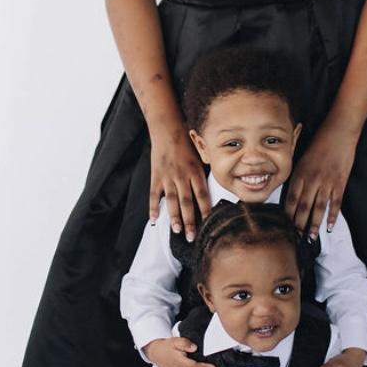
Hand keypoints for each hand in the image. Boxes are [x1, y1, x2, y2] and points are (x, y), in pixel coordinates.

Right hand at [149, 125, 211, 240]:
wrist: (167, 129)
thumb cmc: (187, 143)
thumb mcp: (200, 156)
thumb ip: (204, 173)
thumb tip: (213, 190)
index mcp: (195, 171)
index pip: (202, 194)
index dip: (206, 210)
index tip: (209, 224)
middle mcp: (182, 175)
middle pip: (187, 201)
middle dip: (190, 220)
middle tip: (191, 237)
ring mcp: (168, 176)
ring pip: (171, 200)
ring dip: (174, 216)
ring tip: (176, 230)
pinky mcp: (156, 175)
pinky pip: (154, 194)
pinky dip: (153, 207)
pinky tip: (154, 219)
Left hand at [284, 122, 358, 238]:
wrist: (338, 132)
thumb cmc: (319, 143)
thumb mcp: (302, 158)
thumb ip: (298, 176)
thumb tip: (293, 193)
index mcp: (300, 173)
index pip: (291, 198)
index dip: (287, 214)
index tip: (284, 226)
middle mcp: (311, 179)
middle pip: (303, 207)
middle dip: (298, 224)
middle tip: (295, 238)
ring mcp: (326, 182)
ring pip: (318, 208)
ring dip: (314, 224)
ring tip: (311, 237)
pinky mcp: (340, 182)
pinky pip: (335, 203)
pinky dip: (332, 216)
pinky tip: (328, 227)